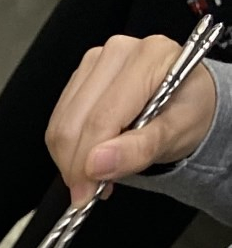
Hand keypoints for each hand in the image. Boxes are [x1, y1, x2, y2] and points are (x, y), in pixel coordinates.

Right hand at [45, 33, 217, 203]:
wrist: (186, 101)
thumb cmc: (187, 112)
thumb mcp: (176, 135)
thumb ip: (140, 149)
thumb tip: (97, 164)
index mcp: (150, 58)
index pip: (102, 118)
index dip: (88, 161)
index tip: (86, 195)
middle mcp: (118, 52)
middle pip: (75, 120)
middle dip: (75, 164)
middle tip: (88, 191)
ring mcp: (95, 62)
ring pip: (61, 122)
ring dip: (70, 158)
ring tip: (95, 174)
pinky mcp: (80, 75)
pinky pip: (58, 120)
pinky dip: (68, 147)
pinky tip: (90, 157)